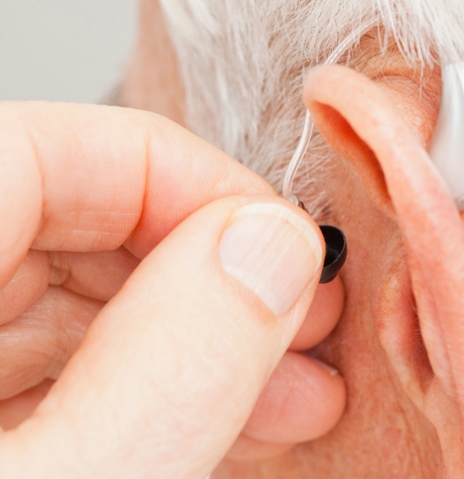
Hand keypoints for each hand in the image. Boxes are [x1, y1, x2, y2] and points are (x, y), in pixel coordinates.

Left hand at [0, 102, 345, 476]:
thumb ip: (172, 363)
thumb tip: (272, 249)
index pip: (51, 152)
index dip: (190, 182)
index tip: (280, 246)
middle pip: (74, 226)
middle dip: (214, 278)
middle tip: (306, 323)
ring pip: (81, 307)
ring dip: (201, 344)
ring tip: (296, 390)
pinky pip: (65, 372)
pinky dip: (155, 392)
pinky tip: (230, 417)